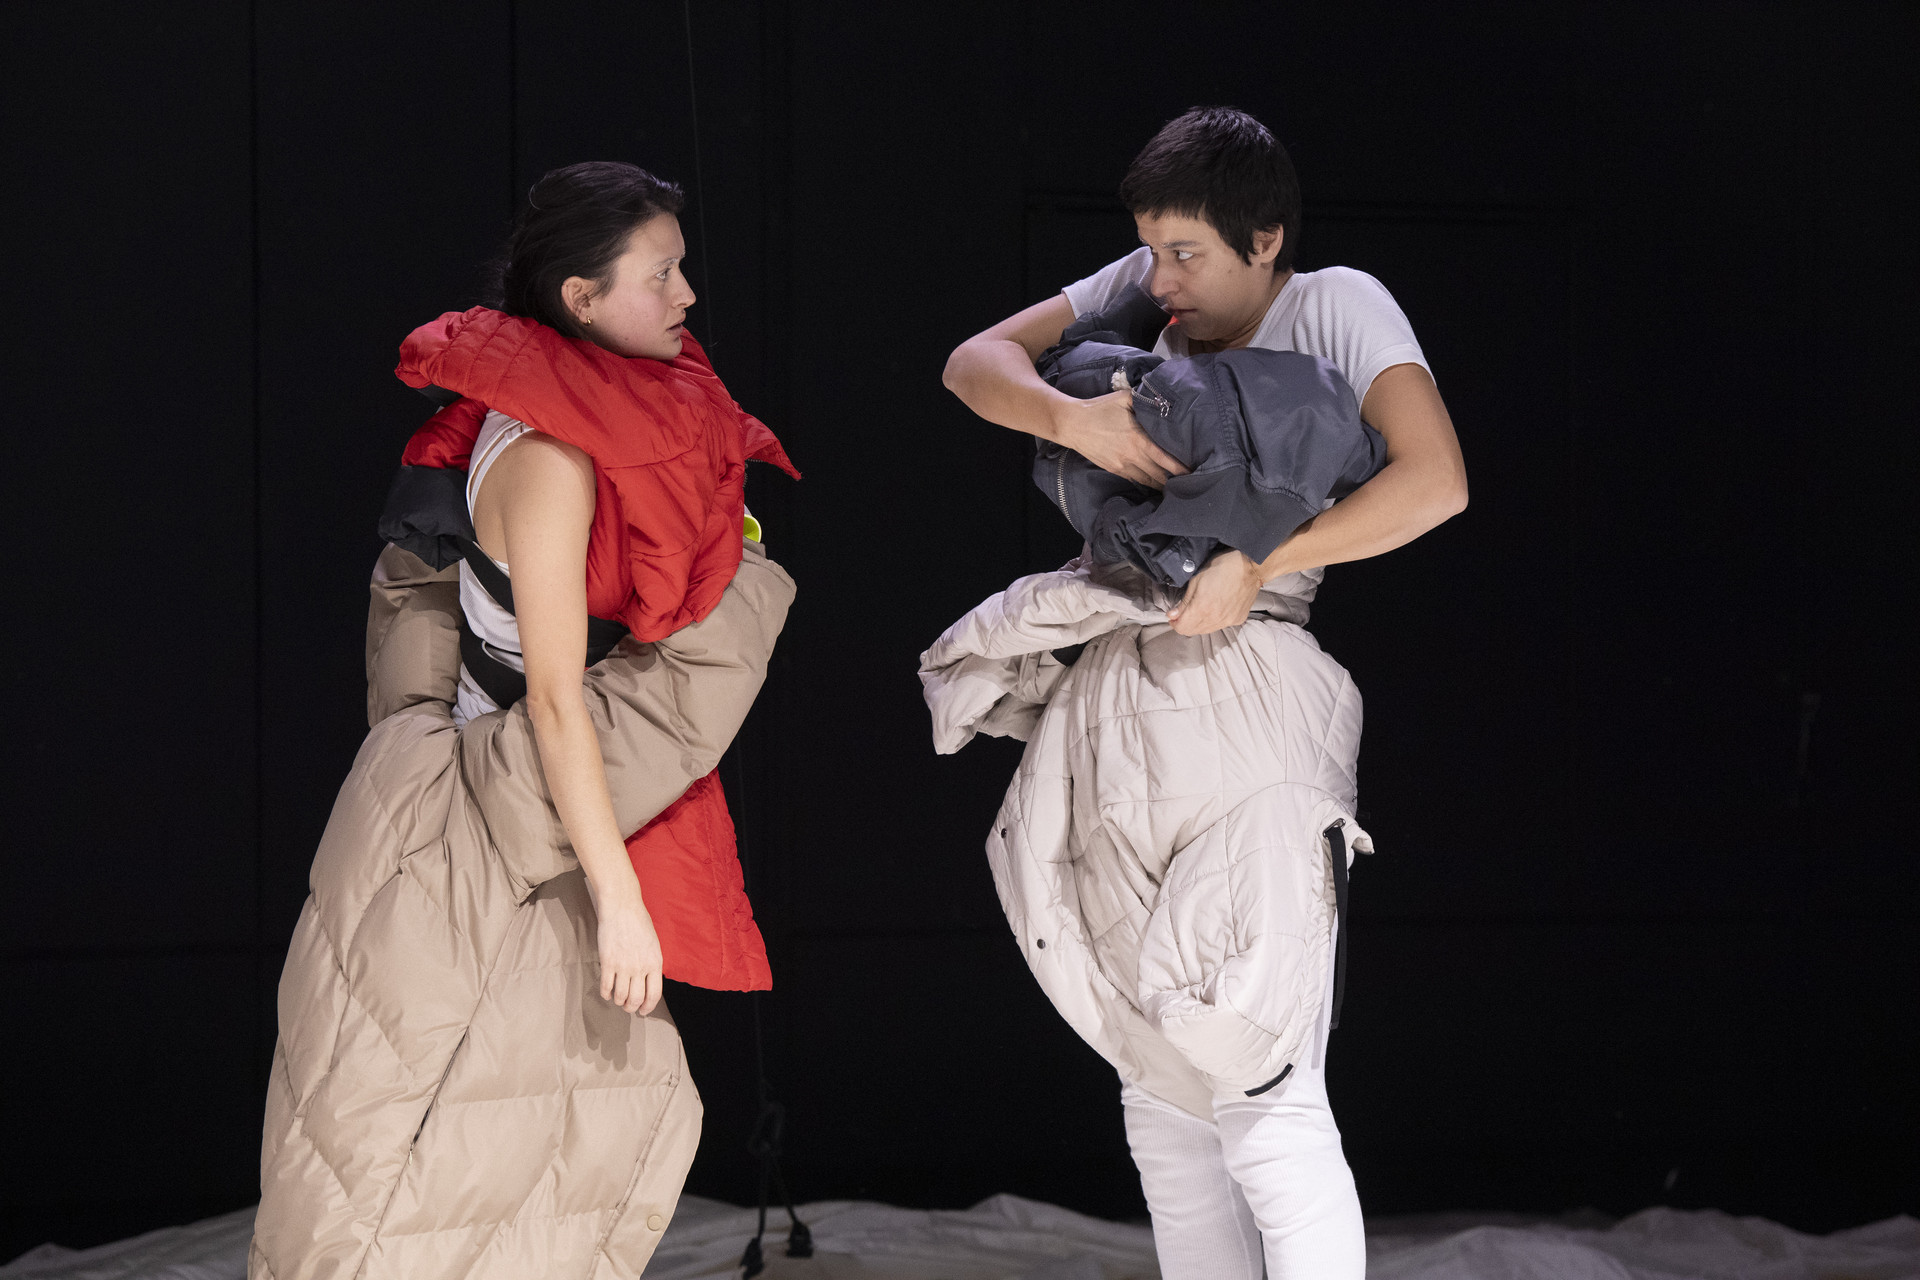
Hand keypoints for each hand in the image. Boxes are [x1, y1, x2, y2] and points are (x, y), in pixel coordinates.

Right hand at [588, 878, 663, 1014]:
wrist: (622, 907)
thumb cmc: (639, 922)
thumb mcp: (653, 944)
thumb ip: (651, 963)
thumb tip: (648, 981)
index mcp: (655, 962)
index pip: (654, 994)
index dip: (648, 1007)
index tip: (643, 1011)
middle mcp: (640, 967)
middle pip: (636, 999)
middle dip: (631, 1008)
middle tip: (628, 1007)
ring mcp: (623, 965)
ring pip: (620, 996)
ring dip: (619, 1002)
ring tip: (618, 1000)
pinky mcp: (607, 962)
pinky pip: (606, 987)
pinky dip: (606, 994)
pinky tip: (607, 993)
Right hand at [1057, 390, 1188, 488]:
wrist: (1073, 424)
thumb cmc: (1099, 409)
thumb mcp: (1124, 398)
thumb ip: (1145, 400)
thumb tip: (1162, 399)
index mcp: (1138, 440)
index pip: (1165, 459)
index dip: (1180, 469)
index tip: (1193, 473)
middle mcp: (1132, 457)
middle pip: (1159, 475)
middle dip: (1174, 481)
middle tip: (1190, 483)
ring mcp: (1122, 466)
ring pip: (1148, 481)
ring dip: (1162, 485)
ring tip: (1176, 487)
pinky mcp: (1114, 470)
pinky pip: (1135, 480)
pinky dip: (1147, 483)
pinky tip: (1155, 484)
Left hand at [1168, 549, 1263, 635]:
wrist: (1251, 567)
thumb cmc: (1223, 567)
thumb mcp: (1197, 579)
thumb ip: (1185, 601)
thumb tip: (1173, 615)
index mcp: (1202, 608)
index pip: (1182, 628)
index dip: (1175, 622)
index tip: (1174, 615)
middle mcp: (1215, 619)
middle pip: (1193, 631)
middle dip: (1185, 623)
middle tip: (1184, 612)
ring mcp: (1227, 621)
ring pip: (1206, 630)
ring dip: (1199, 623)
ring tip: (1200, 609)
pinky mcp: (1237, 620)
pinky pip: (1220, 626)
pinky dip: (1214, 621)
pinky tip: (1215, 608)